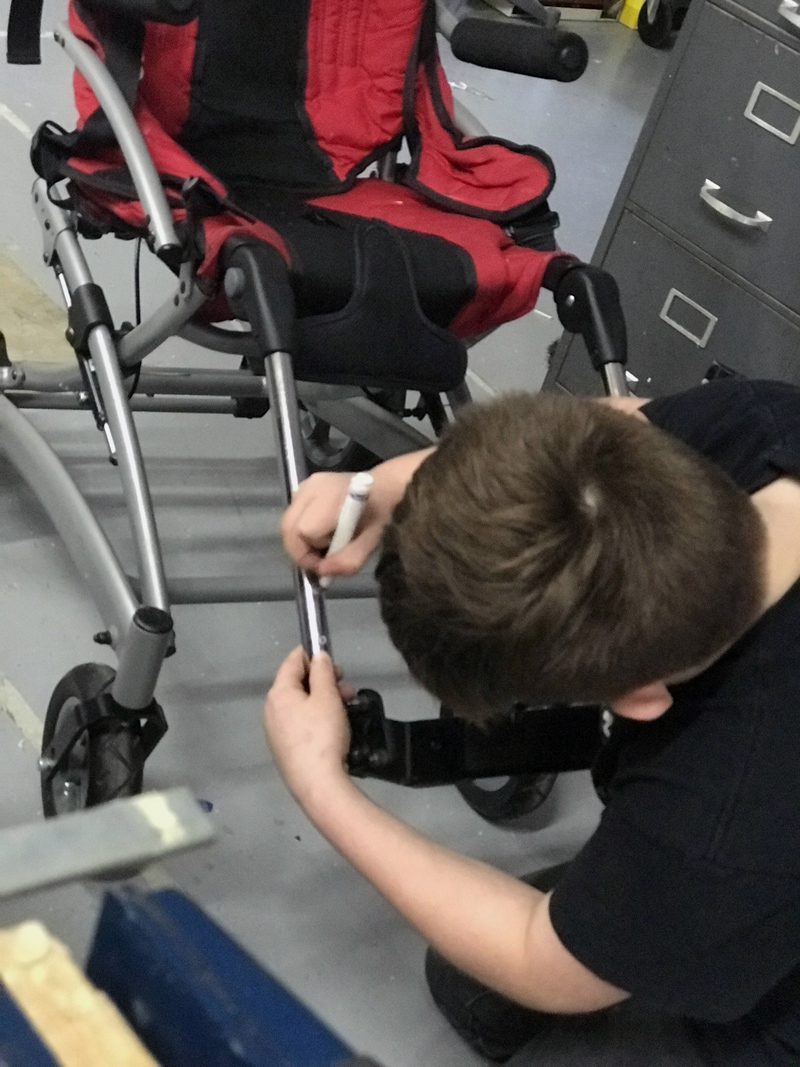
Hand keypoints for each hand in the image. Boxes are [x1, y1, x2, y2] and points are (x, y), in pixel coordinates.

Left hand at [264, 647, 353, 805]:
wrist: (317, 784)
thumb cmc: (322, 735)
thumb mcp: (327, 697)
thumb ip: (323, 672)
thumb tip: (318, 656)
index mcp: (278, 693)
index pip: (292, 661)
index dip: (314, 656)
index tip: (335, 662)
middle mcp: (271, 710)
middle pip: (297, 684)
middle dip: (324, 682)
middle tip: (347, 689)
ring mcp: (275, 732)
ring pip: (301, 705)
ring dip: (324, 700)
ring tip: (347, 708)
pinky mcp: (284, 749)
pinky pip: (300, 723)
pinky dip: (316, 718)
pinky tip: (334, 727)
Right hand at [280, 449, 433, 579]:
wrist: (386, 486)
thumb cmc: (381, 514)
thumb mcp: (370, 544)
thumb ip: (347, 562)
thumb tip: (322, 573)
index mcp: (331, 499)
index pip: (303, 531)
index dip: (308, 554)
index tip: (323, 566)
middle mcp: (313, 488)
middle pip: (289, 526)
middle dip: (299, 550)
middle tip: (318, 562)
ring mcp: (307, 484)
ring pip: (288, 521)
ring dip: (299, 540)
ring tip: (321, 547)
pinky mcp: (306, 484)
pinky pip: (294, 513)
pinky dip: (301, 528)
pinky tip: (320, 532)